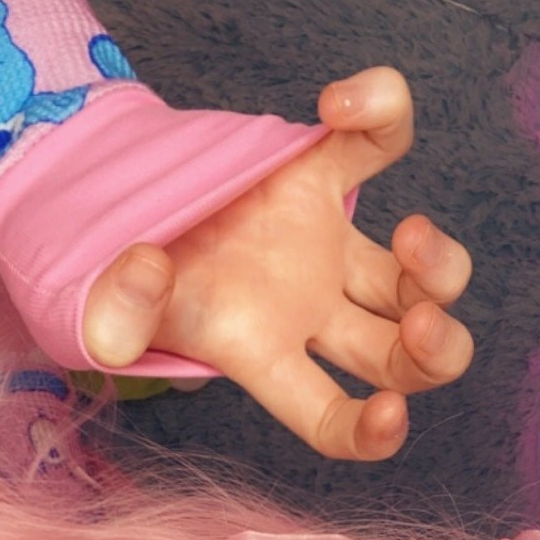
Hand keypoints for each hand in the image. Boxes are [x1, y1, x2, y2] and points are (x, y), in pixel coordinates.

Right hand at [82, 67, 471, 459]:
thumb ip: (113, 310)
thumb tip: (148, 273)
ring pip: (419, 276)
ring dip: (442, 267)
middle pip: (400, 360)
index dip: (371, 435)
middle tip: (419, 322)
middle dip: (432, 354)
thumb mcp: (98, 305)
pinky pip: (380, 142)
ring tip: (411, 232)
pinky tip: (340, 103)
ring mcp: (323, 246)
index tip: (390, 413)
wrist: (105, 202)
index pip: (330, 419)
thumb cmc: (110, 274)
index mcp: (260, 354)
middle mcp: (306, 310)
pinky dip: (383, 114)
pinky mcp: (319, 174)